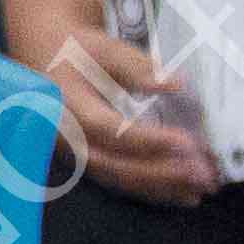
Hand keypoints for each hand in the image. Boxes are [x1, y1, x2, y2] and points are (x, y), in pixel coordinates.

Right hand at [47, 24, 219, 205]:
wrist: (42, 58)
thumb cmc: (74, 52)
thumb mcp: (103, 49)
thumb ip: (136, 66)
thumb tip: (173, 84)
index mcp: (65, 104)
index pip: (107, 129)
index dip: (146, 139)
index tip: (187, 142)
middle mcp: (65, 135)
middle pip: (111, 163)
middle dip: (160, 172)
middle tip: (202, 173)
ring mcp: (72, 153)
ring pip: (116, 179)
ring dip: (160, 187)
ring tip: (201, 189)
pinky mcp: (85, 162)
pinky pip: (118, 182)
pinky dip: (150, 191)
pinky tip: (182, 194)